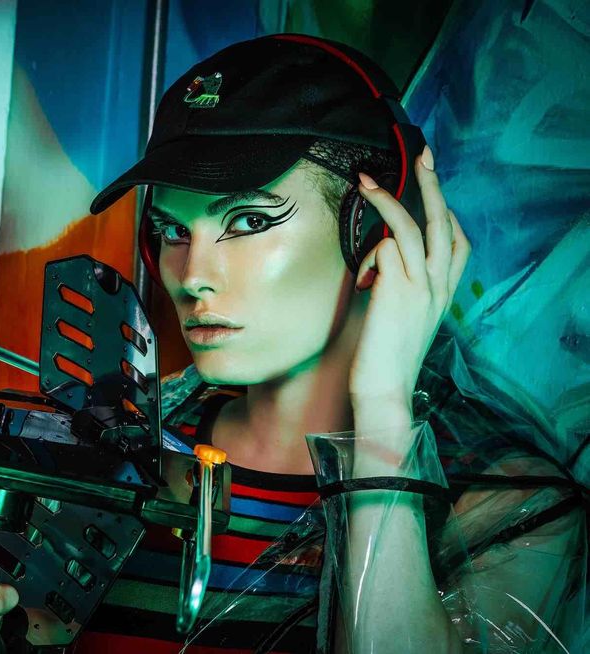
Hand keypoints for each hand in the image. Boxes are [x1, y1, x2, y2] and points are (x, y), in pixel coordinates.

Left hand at [348, 144, 470, 407]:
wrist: (383, 390)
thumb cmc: (386, 358)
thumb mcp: (404, 320)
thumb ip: (403, 289)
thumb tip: (384, 260)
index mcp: (443, 294)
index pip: (458, 243)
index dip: (447, 213)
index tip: (432, 189)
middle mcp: (438, 287)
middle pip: (443, 223)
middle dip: (432, 184)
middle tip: (422, 154)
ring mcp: (421, 287)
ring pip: (412, 228)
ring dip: (388, 200)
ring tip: (366, 181)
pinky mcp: (398, 291)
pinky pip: (385, 250)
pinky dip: (370, 254)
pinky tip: (361, 280)